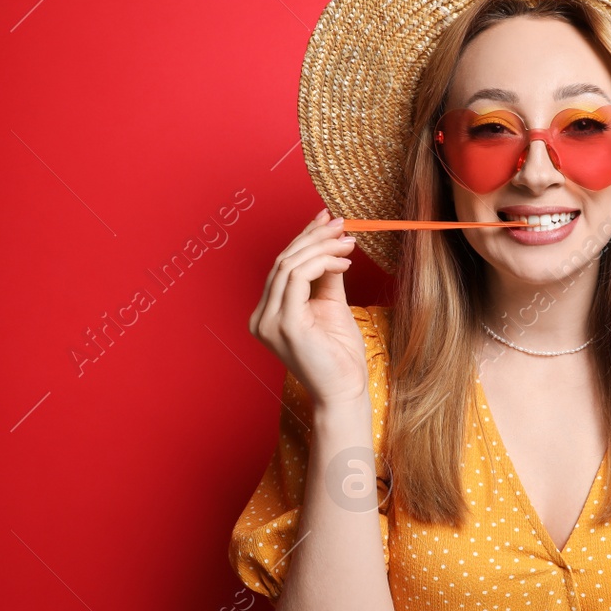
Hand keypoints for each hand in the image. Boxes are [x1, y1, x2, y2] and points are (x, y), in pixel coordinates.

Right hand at [248, 207, 367, 407]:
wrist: (345, 391)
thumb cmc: (340, 356)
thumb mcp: (332, 306)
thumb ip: (326, 276)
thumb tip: (332, 243)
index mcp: (269, 313)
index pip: (282, 266)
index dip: (304, 238)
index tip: (328, 219)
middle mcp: (262, 317)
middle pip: (283, 261)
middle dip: (314, 237)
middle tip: (342, 224)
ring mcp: (269, 322)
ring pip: (289, 265)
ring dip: (322, 247)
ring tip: (348, 242)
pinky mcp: (285, 325)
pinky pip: (298, 278)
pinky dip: (322, 263)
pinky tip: (344, 262)